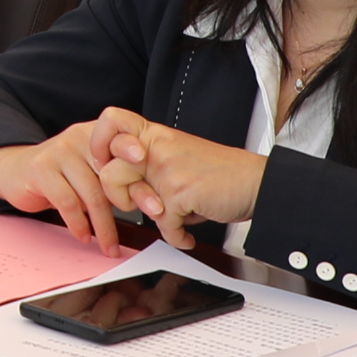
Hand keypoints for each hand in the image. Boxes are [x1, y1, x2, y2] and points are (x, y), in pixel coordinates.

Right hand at [0, 114, 146, 249]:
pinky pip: (67, 201)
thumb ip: (115, 180)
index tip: (158, 186)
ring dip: (104, 225)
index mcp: (97, 136)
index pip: (126, 147)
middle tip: (151, 218)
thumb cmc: (61, 175)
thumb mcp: (91, 172)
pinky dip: (78, 223)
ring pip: (92, 193)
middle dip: (134, 198)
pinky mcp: (41, 169)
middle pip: (113, 173)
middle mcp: (80, 139)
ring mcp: (60, 152)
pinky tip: (83, 235)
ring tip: (110, 246)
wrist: (15, 170)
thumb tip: (151, 202)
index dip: (144, 168)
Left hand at [81, 115, 270, 247]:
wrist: (256, 183)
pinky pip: (161, 224)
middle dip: (117, 196)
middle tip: (138, 203)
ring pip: (125, 196)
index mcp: (155, 135)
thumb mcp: (178, 158)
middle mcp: (158, 147)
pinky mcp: (179, 193)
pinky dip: (176, 235)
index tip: (109, 164)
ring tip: (164, 215)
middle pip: (107, 170)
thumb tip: (120, 186)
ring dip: (144, 215)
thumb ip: (149, 167)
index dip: (100, 145)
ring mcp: (167, 170)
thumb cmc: (220, 173)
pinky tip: (186, 234)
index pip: (110, 121)